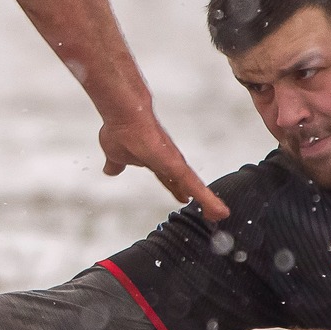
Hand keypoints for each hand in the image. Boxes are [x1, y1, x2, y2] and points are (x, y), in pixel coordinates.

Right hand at [99, 114, 229, 223]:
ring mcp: (174, 163)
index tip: (184, 197)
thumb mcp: (114, 154)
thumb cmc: (121, 130)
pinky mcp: (177, 165)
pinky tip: (217, 209)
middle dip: (200, 198)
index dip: (177, 188)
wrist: (124, 116)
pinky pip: (195, 186)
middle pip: (188, 184)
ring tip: (220, 213)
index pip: (170, 179)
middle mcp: (168, 161)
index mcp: (155, 161)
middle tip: (212, 211)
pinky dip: (207, 199)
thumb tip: (110, 169)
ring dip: (208, 201)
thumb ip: (116, 163)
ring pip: (196, 187)